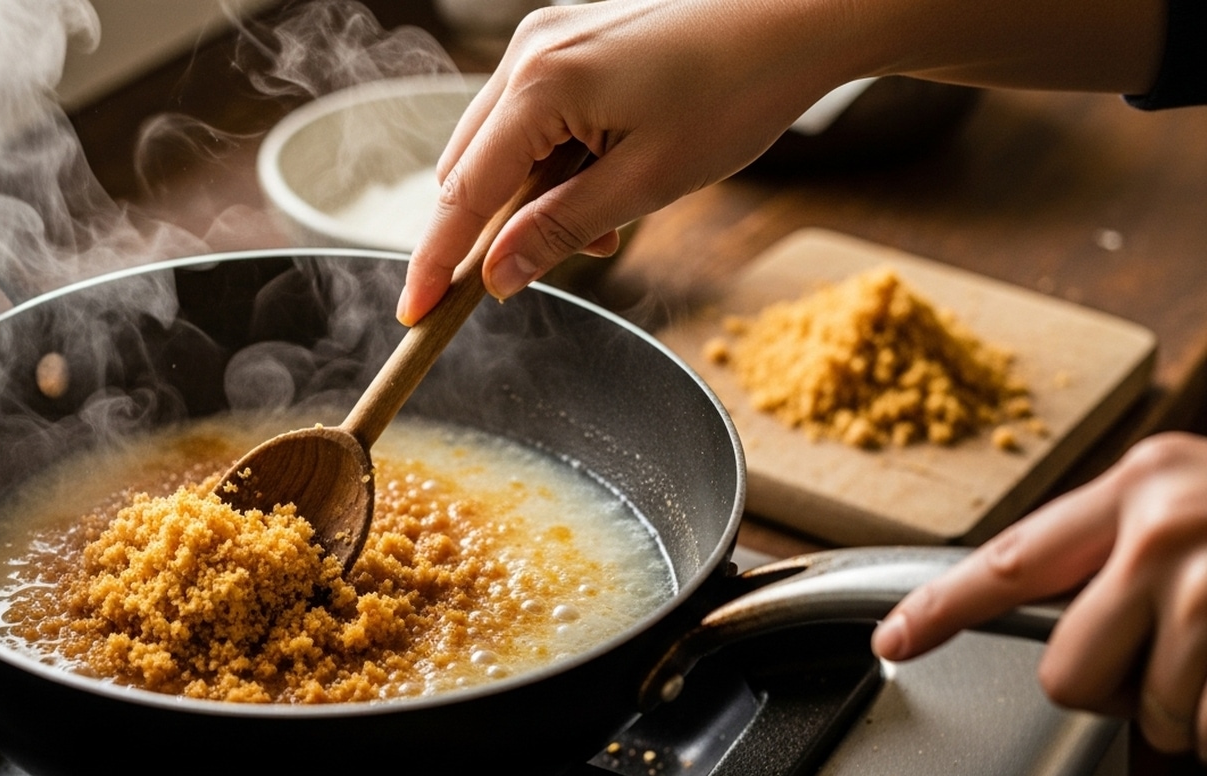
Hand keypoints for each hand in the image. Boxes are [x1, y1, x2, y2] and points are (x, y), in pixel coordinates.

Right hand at [393, 0, 1164, 325]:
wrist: (796, 19)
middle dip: (499, 227)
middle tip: (556, 262)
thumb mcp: (645, 184)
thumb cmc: (735, 91)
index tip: (413, 314)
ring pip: (501, 147)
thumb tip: (496, 276)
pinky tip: (607, 176)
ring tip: (607, 219)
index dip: (436, 261)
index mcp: (540, 84)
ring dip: (534, 198)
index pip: (461, 193)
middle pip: (469, 167)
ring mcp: (545, 39)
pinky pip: (533, 118)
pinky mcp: (569, 40)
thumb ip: (558, 232)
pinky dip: (555, 163)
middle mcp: (527, 53)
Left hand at [873, 432, 1206, 759]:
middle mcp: (1161, 531)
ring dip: (1189, 707)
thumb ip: (1122, 534)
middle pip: (1066, 673)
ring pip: (1151, 715)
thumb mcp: (1199, 495)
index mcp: (1138, 486)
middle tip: (1177, 654)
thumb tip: (1055, 596)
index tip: (891, 639)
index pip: (1009, 561)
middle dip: (1116, 688)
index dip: (942, 608)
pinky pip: (1202, 735)